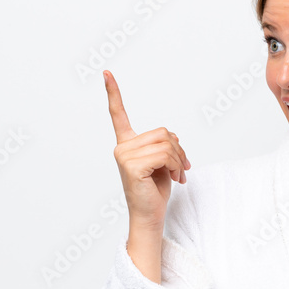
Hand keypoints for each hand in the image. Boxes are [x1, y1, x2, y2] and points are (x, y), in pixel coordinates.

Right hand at [104, 70, 191, 228]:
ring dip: (180, 160)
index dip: (113, 93)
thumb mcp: (164, 162)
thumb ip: (165, 144)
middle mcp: (122, 148)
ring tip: (178, 175)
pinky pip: (165, 155)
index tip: (106, 73)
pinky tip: (175, 178)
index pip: (118, 115)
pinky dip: (176, 166)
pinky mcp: (132, 165)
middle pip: (163, 132)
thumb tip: (172, 138)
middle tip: (182, 168)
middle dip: (179, 150)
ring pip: (166, 144)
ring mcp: (124, 156)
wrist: (151, 215)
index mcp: (127, 144)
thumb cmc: (155, 191)